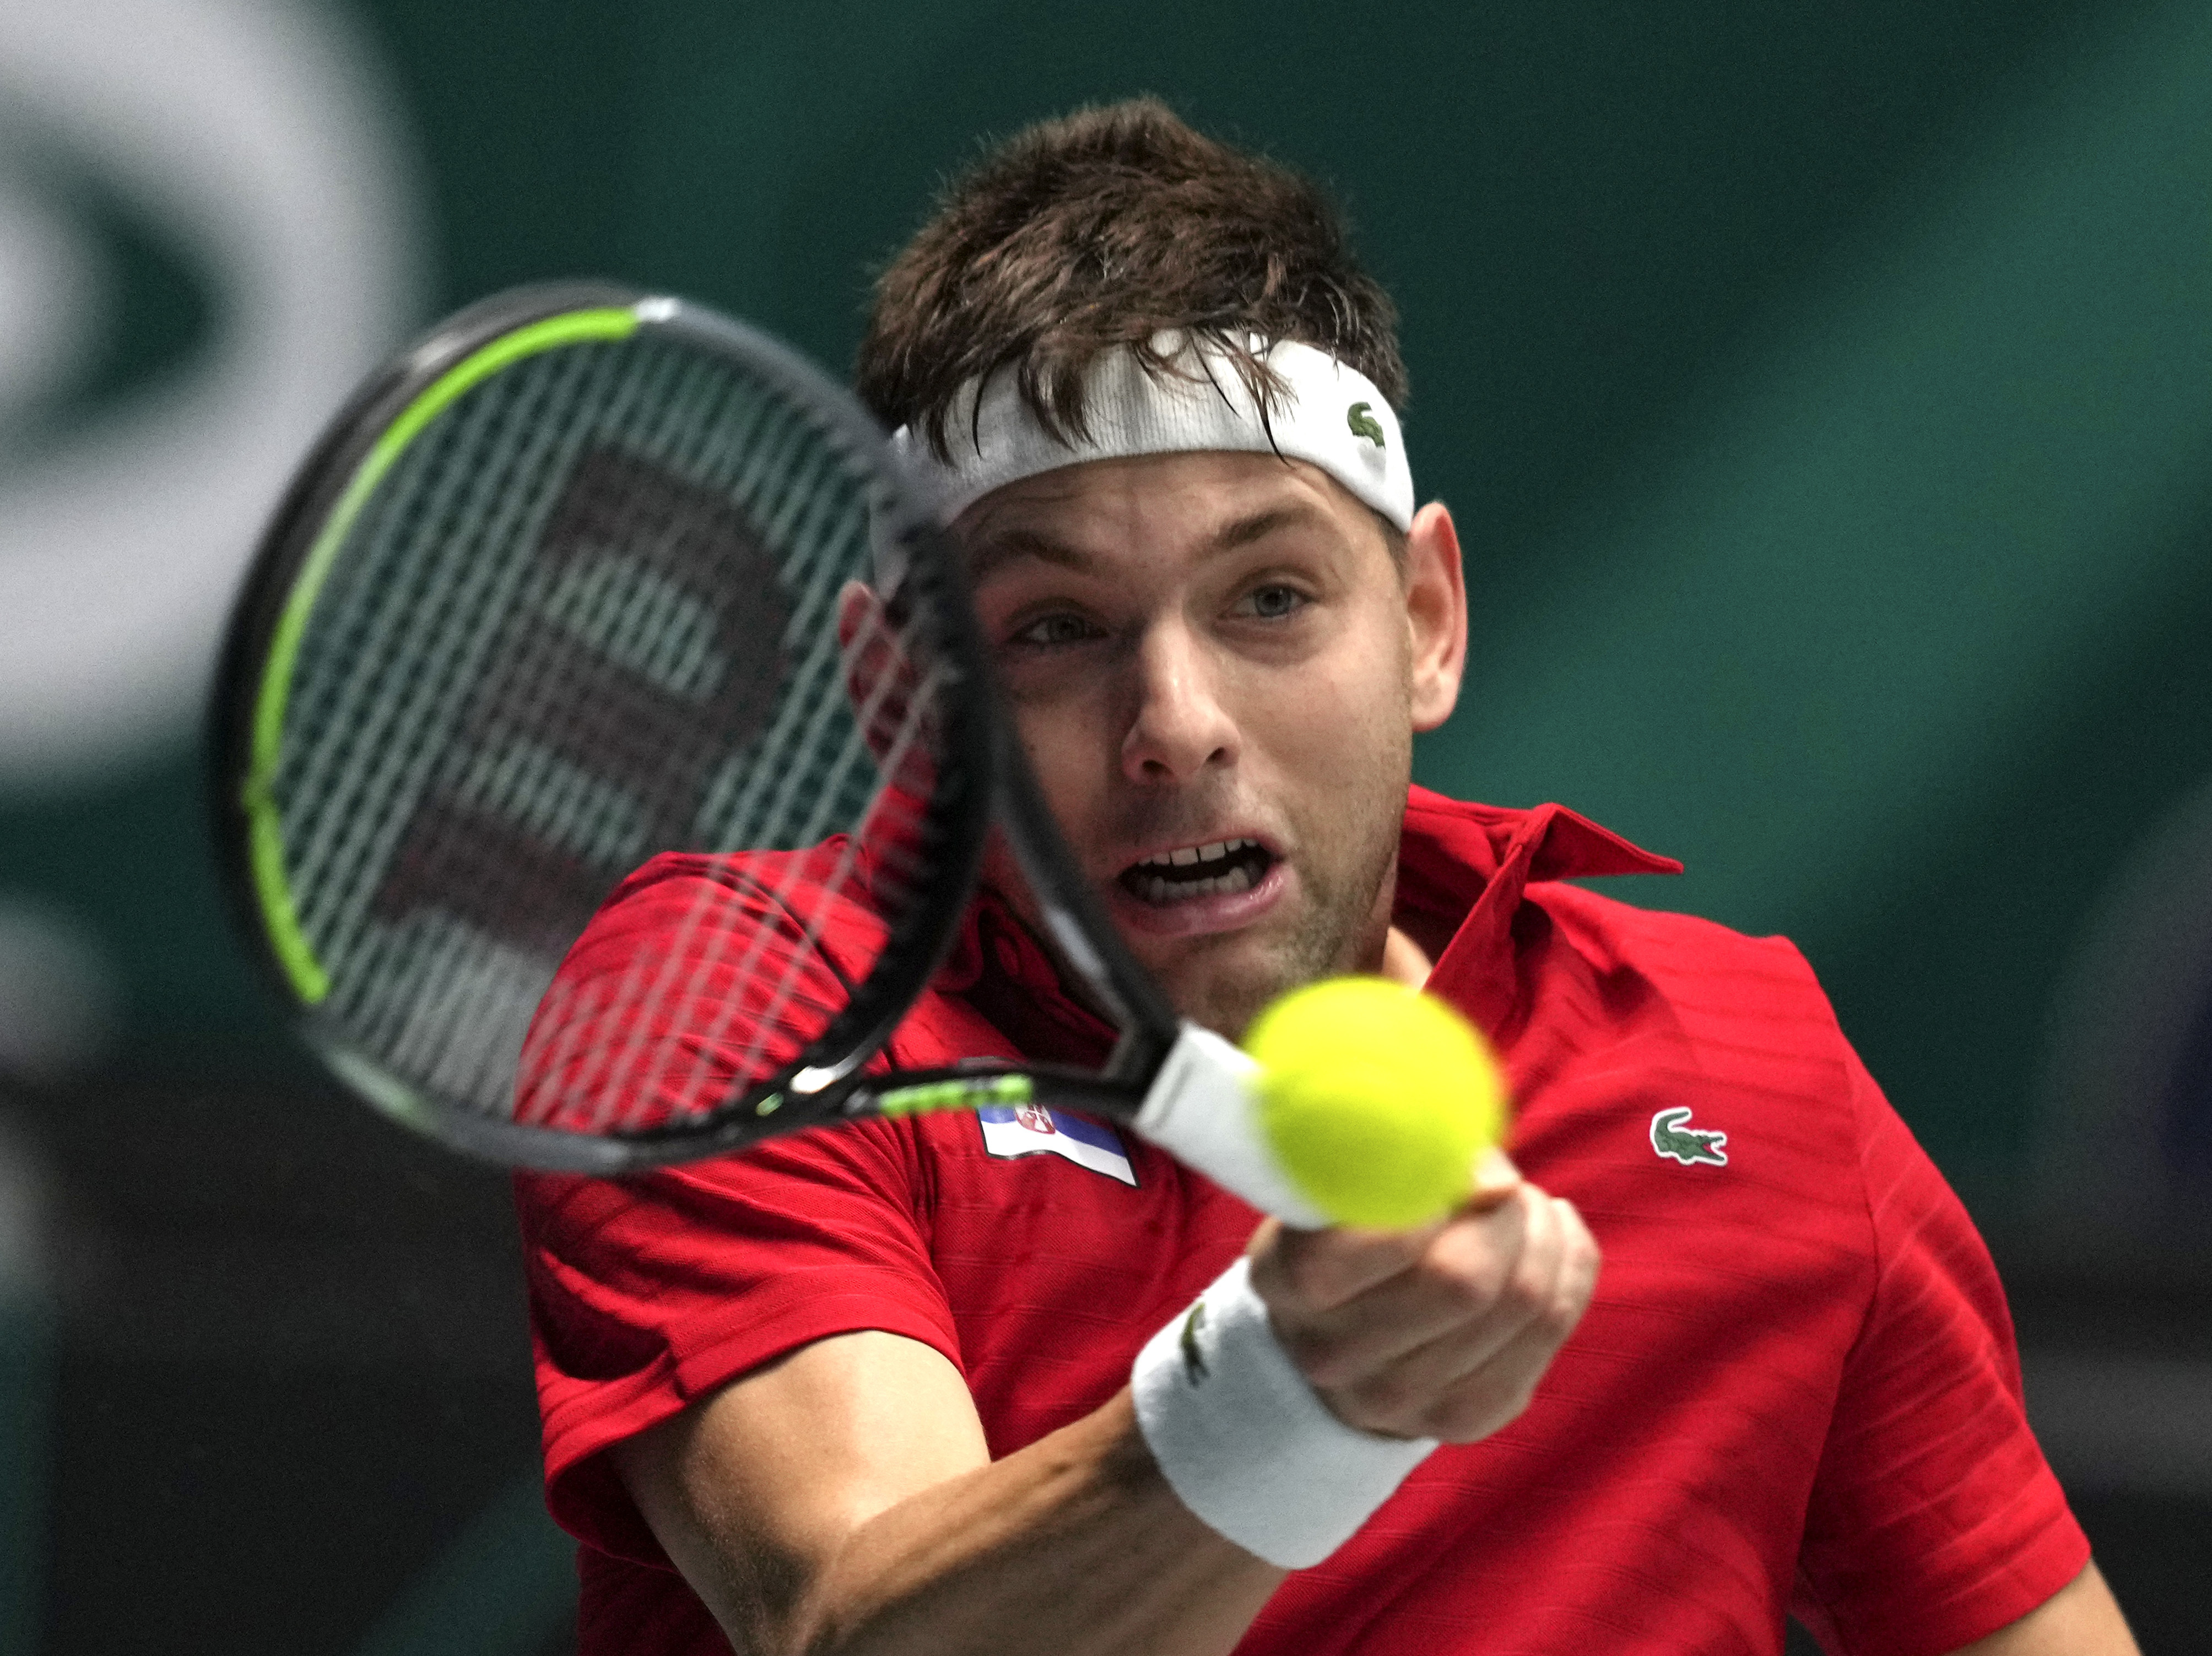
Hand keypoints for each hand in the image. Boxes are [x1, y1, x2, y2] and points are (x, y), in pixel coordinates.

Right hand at [1245, 1154, 1599, 1442]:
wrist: (1340, 1336)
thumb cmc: (1348, 1228)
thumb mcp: (1347, 1180)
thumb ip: (1410, 1159)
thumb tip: (1496, 1183)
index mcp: (1287, 1281)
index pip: (1374, 1242)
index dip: (1429, 1192)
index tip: (1448, 1166)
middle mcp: (1333, 1354)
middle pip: (1464, 1280)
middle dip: (1507, 1215)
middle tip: (1508, 1186)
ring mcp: (1399, 1401)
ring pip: (1522, 1304)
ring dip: (1543, 1235)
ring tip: (1527, 1208)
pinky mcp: (1464, 1419)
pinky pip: (1552, 1330)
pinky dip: (1570, 1268)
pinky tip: (1553, 1238)